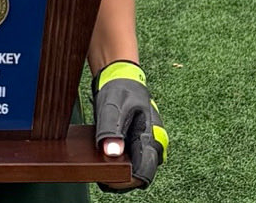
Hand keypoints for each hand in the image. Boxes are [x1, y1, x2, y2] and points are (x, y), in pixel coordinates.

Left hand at [92, 60, 167, 192]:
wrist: (122, 76)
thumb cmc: (120, 89)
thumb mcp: (112, 106)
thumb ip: (111, 130)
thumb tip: (112, 153)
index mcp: (151, 137)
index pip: (143, 174)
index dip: (124, 179)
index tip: (107, 175)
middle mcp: (154, 145)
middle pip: (139, 174)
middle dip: (120, 175)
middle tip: (100, 165)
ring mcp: (148, 145)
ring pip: (135, 168)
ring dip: (119, 168)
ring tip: (101, 158)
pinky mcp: (141, 144)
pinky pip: (132, 160)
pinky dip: (119, 161)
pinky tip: (105, 155)